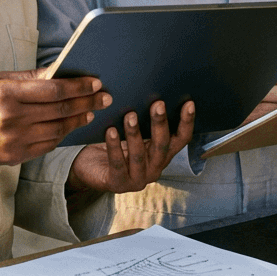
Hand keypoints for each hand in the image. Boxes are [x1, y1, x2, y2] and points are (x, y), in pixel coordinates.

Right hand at [0, 69, 109, 165]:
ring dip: (79, 120)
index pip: (53, 90)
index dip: (78, 86)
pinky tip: (71, 126)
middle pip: (60, 110)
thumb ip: (29, 78)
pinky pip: (47, 145)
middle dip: (87, 102)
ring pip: (58, 130)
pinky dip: (63, 135)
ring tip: (92, 111)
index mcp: (8, 94)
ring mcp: (15, 140)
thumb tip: (59, 71)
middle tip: (105, 97)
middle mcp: (13, 118)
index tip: (96, 82)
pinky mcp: (15, 156)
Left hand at [67, 100, 194, 193]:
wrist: (88, 169)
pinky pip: (117, 164)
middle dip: (160, 124)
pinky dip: (114, 147)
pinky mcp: (118, 184)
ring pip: (139, 155)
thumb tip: (148, 91)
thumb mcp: (131, 133)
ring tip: (130, 115)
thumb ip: (142, 121)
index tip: (188, 104)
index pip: (180, 140)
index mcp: (161, 155)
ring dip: (135, 134)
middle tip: (158, 104)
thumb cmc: (112, 145)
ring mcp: (137, 179)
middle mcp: (154, 168)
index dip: (186, 123)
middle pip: (161, 146)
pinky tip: (111, 131)